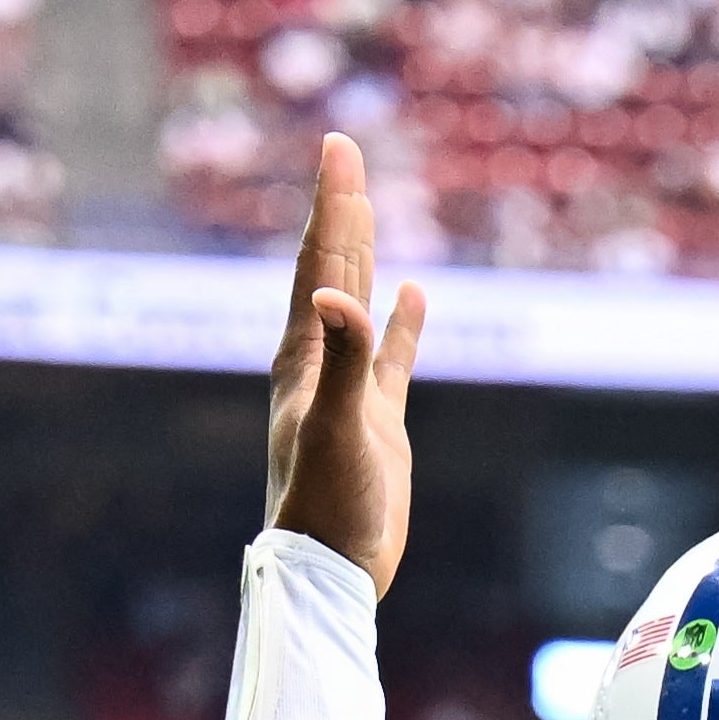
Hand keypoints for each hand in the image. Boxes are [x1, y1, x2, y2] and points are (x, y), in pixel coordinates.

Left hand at [266, 133, 422, 590]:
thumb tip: (338, 297)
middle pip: (331, 267)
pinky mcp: (377, 421)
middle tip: (344, 151)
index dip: (332, 205)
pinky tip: (414, 294)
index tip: (339, 150)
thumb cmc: (328, 504)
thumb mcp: (338, 429)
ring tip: (365, 205)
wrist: (332, 569)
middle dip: (340, 209)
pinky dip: (402, 324)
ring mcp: (349, 388)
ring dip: (362, 254)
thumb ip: (345, 361)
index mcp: (304, 352)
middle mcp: (320, 360)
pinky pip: (392, 358)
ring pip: (356, 302)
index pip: (320, 262)